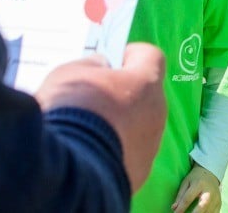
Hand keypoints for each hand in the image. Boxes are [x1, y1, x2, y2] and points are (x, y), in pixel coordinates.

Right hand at [35, 43, 166, 192]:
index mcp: (146, 82)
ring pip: (139, 126)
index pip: (151, 56)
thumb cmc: (72, 112)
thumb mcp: (70, 74)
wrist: (70, 173)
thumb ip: (90, 66)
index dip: (129, 56)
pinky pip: (129, 153)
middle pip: (145, 93)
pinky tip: (88, 155)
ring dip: (119, 125)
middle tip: (91, 100)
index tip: (109, 62)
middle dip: (122, 93)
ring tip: (86, 133)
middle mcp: (157, 111)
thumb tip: (101, 68)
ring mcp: (152, 144)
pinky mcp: (140, 172)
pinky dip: (113, 151)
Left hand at [172, 162, 220, 212]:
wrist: (211, 173)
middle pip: (203, 205)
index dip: (181, 208)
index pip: (188, 198)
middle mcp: (209, 192)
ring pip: (209, 212)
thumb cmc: (195, 178)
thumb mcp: (186, 182)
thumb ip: (180, 195)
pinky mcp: (219, 203)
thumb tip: (174, 208)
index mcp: (199, 184)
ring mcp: (216, 198)